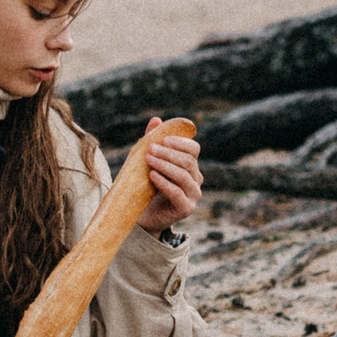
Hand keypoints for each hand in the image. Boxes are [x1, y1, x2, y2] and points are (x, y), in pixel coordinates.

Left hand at [136, 119, 202, 235]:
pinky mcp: (186, 209)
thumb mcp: (147, 161)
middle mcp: (196, 180)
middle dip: (168, 153)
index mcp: (190, 166)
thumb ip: (153, 141)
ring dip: (165, 165)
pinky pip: (177, 193)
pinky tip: (152, 175)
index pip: (193, 149)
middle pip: (188, 161)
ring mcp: (193, 195)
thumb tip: (156, 120)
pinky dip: (164, 182)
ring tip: (148, 160)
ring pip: (183, 175)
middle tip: (149, 149)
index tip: (162, 139)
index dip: (180, 142)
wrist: (140, 215)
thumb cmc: (144, 186)